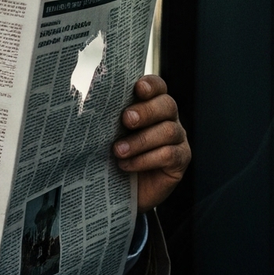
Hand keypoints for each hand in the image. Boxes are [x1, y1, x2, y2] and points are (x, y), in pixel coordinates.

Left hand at [112, 75, 190, 212]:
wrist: (120, 190)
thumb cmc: (115, 155)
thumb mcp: (110, 134)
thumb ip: (110, 119)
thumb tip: (93, 107)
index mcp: (151, 104)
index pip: (158, 87)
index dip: (151, 85)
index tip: (138, 88)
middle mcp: (168, 118)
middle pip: (167, 105)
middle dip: (146, 111)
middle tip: (126, 120)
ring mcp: (178, 138)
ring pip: (168, 131)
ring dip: (141, 140)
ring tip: (119, 151)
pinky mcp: (180, 159)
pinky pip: (169, 155)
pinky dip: (145, 159)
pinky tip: (127, 165)